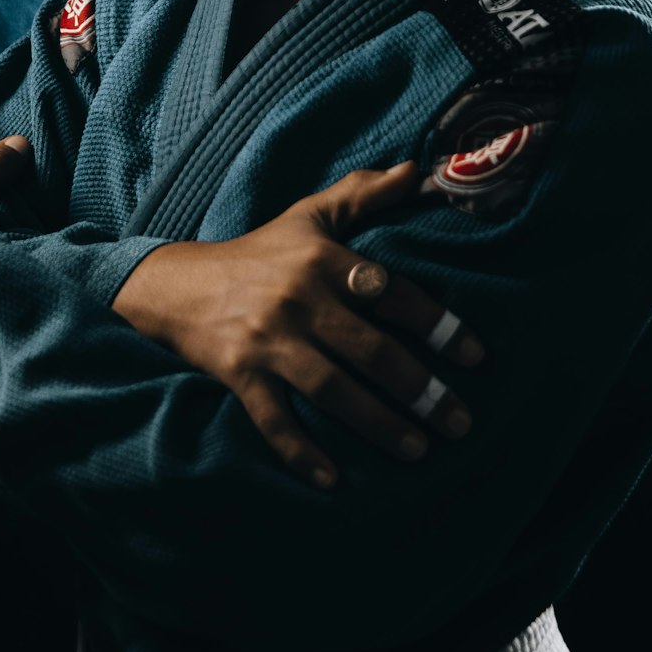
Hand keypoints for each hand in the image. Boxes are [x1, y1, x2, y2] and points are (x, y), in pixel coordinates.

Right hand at [112, 160, 484, 487]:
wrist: (177, 284)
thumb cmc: (259, 250)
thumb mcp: (309, 215)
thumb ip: (363, 193)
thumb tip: (417, 172)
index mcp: (322, 259)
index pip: (391, 293)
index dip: (437, 324)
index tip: (474, 357)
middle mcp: (298, 299)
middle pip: (370, 351)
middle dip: (419, 391)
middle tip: (459, 421)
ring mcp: (267, 341)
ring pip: (332, 391)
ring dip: (378, 426)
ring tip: (418, 451)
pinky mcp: (238, 374)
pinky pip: (274, 421)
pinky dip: (301, 452)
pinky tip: (333, 479)